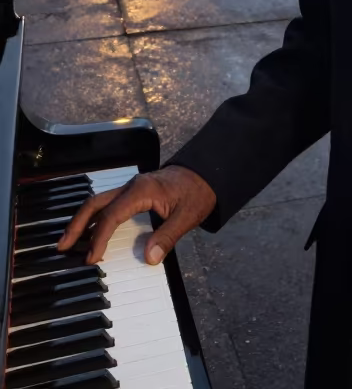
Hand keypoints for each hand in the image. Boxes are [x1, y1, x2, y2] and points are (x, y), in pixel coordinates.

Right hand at [56, 164, 216, 265]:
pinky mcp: (134, 192)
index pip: (111, 215)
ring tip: (69, 241)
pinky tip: (90, 231)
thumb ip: (168, 237)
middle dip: (77, 224)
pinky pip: (108, 203)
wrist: (207, 173)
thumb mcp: (188, 216)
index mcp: (142, 190)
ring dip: (82, 220)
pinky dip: (95, 217)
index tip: (91, 257)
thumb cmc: (197, 192)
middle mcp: (132, 186)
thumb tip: (150, 258)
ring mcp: (132, 188)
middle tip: (63, 246)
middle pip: (95, 203)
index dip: (98, 238)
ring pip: (98, 202)